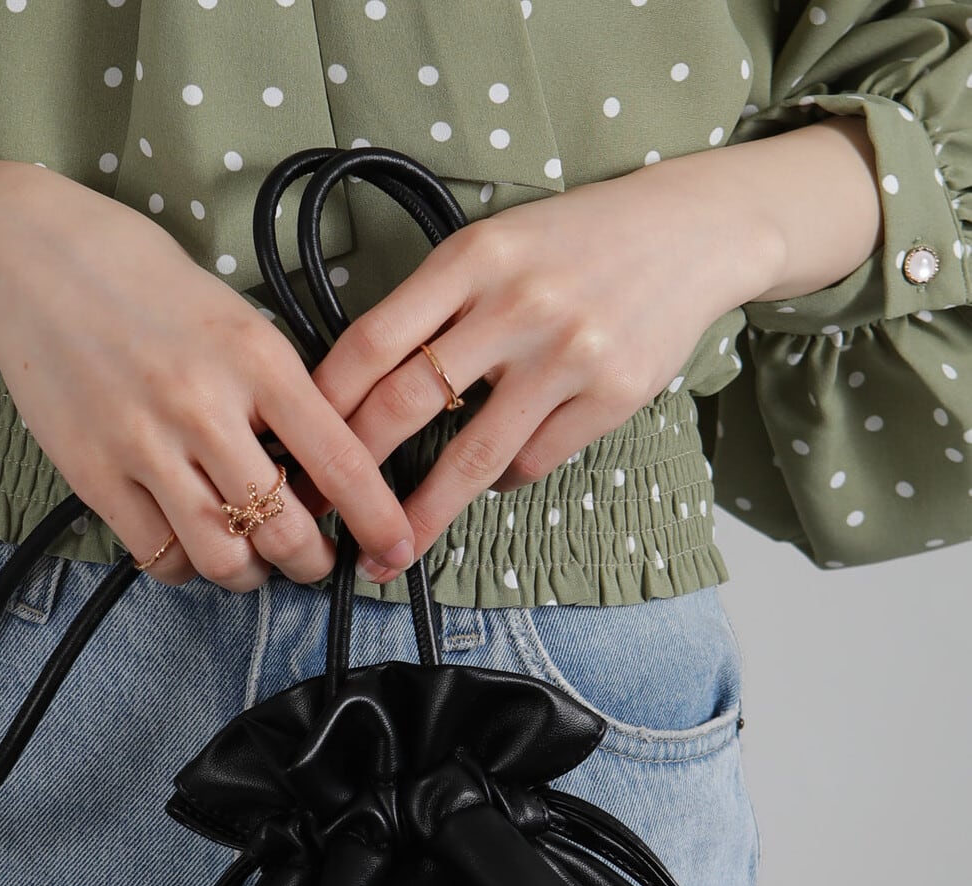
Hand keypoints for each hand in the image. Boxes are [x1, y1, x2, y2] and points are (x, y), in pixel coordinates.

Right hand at [0, 162, 416, 590]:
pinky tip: (190, 544)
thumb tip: (324, 467)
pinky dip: (185, 566)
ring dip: (248, 574)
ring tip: (250, 560)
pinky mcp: (94, 475)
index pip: (340, 460)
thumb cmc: (144, 283)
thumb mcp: (235, 318)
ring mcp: (144, 445)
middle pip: (284, 530)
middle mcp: (204, 406)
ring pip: (222, 557)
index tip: (395, 548)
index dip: (377, 519)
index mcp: (256, 360)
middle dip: (310, 561)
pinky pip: (158, 556)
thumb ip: (280, 391)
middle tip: (311, 557)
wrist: (30, 259)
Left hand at [296, 154, 780, 569]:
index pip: (371, 342)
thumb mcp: (494, 245)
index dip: (323, 407)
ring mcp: (567, 354)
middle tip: (318, 514)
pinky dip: (501, 479)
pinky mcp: (611, 396)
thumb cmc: (572, 244)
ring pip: (471, 457)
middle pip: (407, 404)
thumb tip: (355, 390)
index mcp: (472, 258)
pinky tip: (492, 475)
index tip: (294, 452)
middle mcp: (517, 305)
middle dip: (353, 471)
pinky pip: (532, 461)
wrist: (691, 232)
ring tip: (388, 553)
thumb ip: (432, 305)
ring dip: (421, 515)